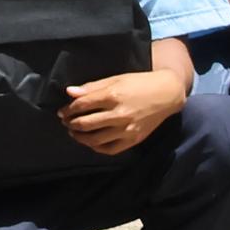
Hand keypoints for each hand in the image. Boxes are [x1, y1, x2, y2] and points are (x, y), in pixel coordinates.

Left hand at [59, 66, 186, 157]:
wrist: (167, 94)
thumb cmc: (139, 83)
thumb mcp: (115, 79)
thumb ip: (92, 87)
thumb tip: (69, 92)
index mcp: (113, 96)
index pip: (82, 106)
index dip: (68, 109)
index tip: (62, 112)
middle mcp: (119, 115)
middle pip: (86, 124)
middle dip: (71, 124)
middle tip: (65, 122)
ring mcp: (127, 130)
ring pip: (96, 139)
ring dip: (80, 137)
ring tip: (74, 133)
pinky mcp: (134, 140)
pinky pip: (111, 149)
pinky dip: (97, 147)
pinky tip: (91, 142)